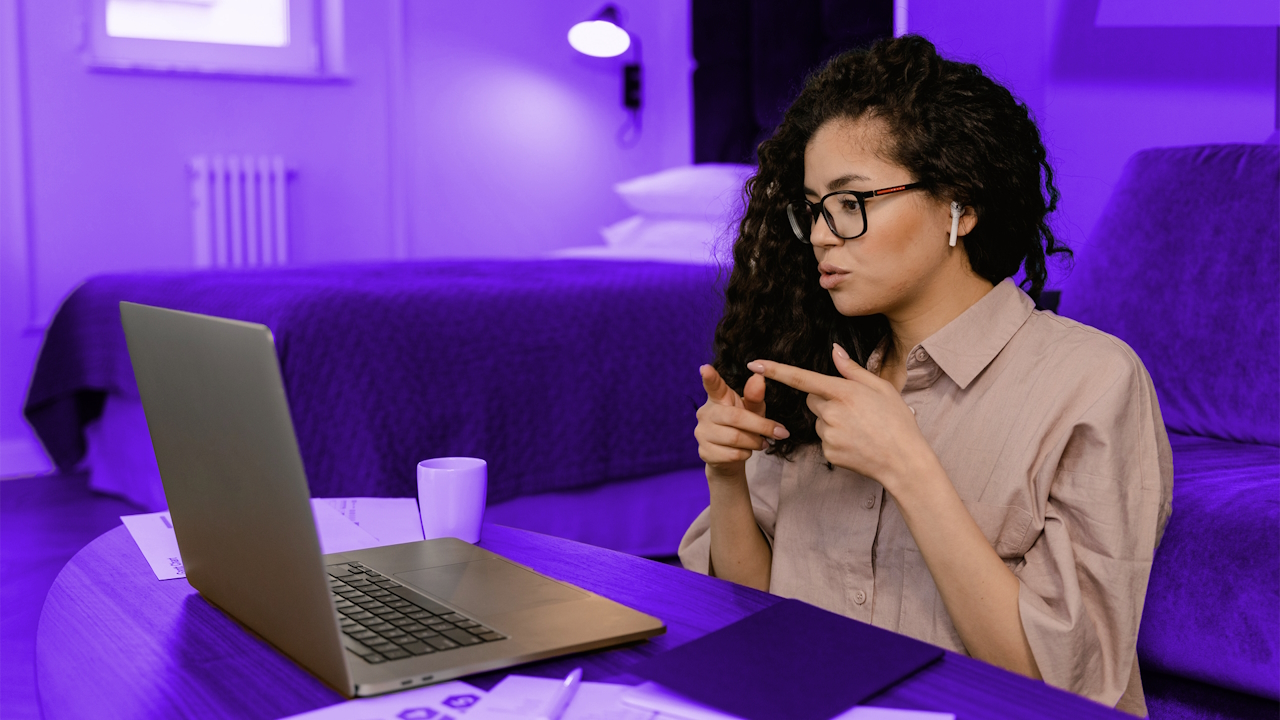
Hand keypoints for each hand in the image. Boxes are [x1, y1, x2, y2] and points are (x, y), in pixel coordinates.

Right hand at [695, 365, 789, 481]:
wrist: (729, 457)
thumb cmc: (743, 427)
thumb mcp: (752, 410)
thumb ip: (755, 396)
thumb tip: (759, 377)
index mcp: (719, 398)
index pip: (713, 386)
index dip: (710, 378)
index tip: (705, 368)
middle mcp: (706, 413)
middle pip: (735, 417)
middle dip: (761, 426)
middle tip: (779, 433)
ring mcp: (702, 433)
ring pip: (735, 438)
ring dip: (755, 442)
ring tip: (762, 443)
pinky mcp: (704, 452)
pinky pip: (732, 454)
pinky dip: (746, 454)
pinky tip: (747, 451)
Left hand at [746, 345, 928, 493]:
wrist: (904, 461)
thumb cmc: (897, 421)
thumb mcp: (881, 388)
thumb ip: (852, 369)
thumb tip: (834, 350)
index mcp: (844, 393)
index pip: (802, 378)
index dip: (776, 370)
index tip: (753, 364)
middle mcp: (832, 413)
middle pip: (812, 400)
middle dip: (824, 400)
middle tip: (852, 409)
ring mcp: (829, 435)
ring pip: (819, 421)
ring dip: (831, 421)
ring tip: (859, 428)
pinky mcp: (828, 453)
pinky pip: (824, 440)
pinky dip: (836, 440)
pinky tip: (856, 443)